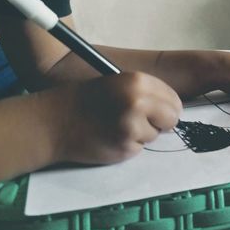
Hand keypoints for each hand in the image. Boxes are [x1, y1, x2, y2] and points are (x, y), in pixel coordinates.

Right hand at [45, 72, 181, 164]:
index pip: (174, 99)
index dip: (165, 107)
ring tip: (116, 126)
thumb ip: (146, 93)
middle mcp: (138, 101)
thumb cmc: (86, 100)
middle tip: (136, 120)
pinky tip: (110, 137)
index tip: (153, 110)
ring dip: (141, 134)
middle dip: (159, 122)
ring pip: (155, 135)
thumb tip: (175, 110)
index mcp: (138, 81)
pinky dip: (129, 146)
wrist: (54, 121)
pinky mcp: (125, 147)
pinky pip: (140, 148)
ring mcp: (132, 126)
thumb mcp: (119, 84)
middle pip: (172, 118)